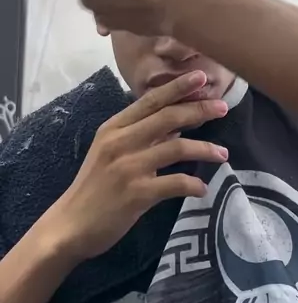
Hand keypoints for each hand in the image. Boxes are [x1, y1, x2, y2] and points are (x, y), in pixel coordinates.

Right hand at [48, 72, 228, 261]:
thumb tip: (176, 123)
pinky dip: (193, 184)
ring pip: (177, 147)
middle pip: (168, 117)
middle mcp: (121, 142)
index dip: (178, 87)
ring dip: (205, 149)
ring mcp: (129, 167)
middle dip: (199, 110)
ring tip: (223, 153)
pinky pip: (175, 183)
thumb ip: (140, 134)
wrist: (70, 225)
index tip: (201, 77)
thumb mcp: (110, 150)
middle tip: (223, 108)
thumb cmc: (94, 186)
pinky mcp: (137, 194)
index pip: (151, 100)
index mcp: (114, 127)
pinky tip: (202, 188)